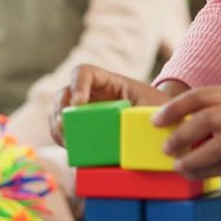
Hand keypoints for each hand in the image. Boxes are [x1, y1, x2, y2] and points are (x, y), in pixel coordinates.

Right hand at [51, 64, 183, 144]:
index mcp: (108, 82)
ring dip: (58, 127)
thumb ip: (143, 114)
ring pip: (60, 113)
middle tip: (64, 126)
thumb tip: (129, 133)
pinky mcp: (84, 129)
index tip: (79, 103)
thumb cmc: (158, 109)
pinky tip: (69, 149)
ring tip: (66, 141)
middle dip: (60, 109)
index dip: (78, 84)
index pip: (85, 72)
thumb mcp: (154, 108)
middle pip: (65, 94)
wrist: (163, 122)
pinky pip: (64, 132)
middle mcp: (92, 95)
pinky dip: (62, 139)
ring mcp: (85, 112)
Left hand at [155, 87, 220, 177]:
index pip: (200, 96)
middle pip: (207, 119)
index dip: (175, 108)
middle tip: (165, 148)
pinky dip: (210, 171)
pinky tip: (197, 174)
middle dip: (181, 135)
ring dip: (194, 158)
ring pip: (219, 146)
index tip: (156, 121)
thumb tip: (183, 127)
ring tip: (178, 166)